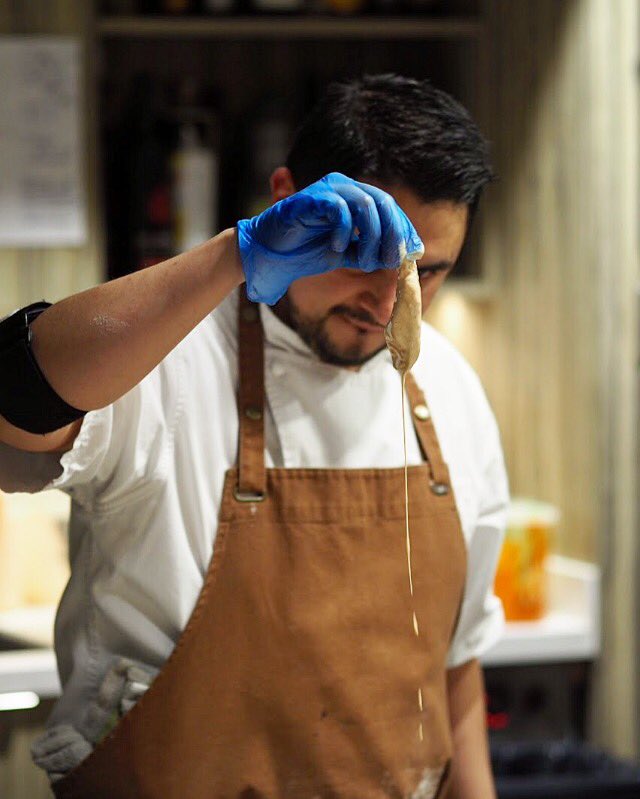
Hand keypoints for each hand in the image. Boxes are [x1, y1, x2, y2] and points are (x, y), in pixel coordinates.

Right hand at [236, 172, 423, 304]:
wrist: (271, 255)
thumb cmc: (307, 252)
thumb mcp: (348, 255)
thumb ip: (371, 252)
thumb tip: (404, 257)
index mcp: (355, 197)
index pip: (390, 208)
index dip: (404, 230)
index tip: (413, 254)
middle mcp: (344, 187)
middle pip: (383, 203)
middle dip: (392, 235)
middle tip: (391, 261)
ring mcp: (327, 189)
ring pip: (366, 204)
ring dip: (372, 237)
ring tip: (364, 261)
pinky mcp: (310, 198)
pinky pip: (339, 208)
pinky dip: (344, 231)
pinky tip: (337, 248)